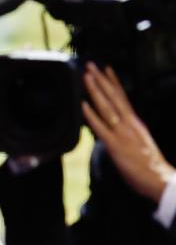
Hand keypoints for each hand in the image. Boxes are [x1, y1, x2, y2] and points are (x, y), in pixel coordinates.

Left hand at [82, 63, 174, 202]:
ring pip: (107, 107)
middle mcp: (129, 124)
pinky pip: (101, 128)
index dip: (113, 82)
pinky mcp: (116, 146)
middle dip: (101, 80)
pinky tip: (84, 105)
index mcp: (135, 123)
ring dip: (95, 90)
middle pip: (114, 97)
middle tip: (90, 65)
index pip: (123, 98)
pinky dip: (92, 115)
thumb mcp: (138, 144)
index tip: (105, 69)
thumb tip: (113, 132)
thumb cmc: (149, 167)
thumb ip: (126, 135)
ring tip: (86, 76)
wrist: (161, 180)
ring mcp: (122, 133)